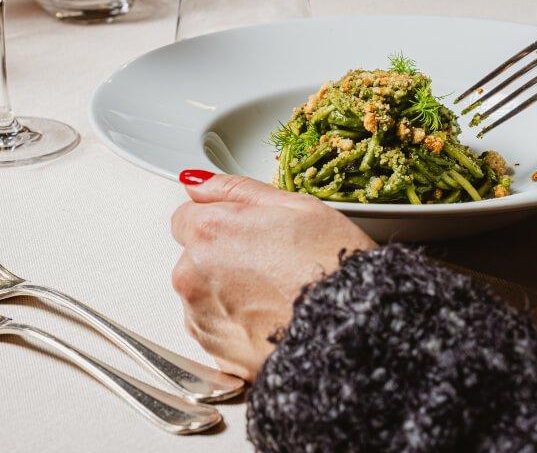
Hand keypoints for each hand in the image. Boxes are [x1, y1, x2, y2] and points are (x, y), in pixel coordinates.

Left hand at [169, 171, 375, 379]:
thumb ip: (235, 190)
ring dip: (227, 294)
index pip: (186, 216)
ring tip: (276, 294)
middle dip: (222, 259)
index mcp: (209, 232)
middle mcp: (192, 275)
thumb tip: (198, 184)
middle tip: (272, 263)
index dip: (219, 221)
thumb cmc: (331, 266)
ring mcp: (200, 317)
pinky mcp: (213, 352)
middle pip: (193, 258)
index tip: (246, 231)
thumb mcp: (295, 206)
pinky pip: (216, 330)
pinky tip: (270, 320)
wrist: (349, 330)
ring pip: (203, 295)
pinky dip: (235, 326)